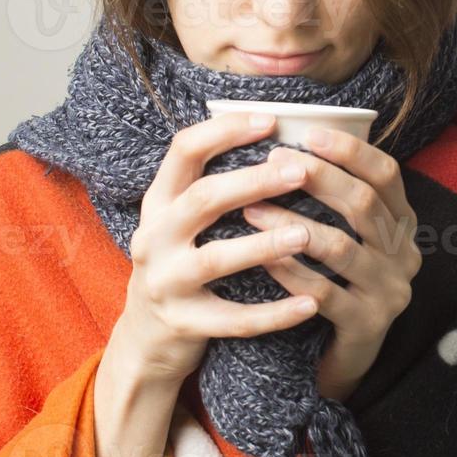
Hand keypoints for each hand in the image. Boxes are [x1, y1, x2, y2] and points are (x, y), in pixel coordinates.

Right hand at [108, 111, 322, 387]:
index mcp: (158, 201)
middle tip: (301, 171)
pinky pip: (234, 319)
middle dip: (253, 182)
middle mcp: (154, 237)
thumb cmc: (180, 260)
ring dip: (263, 245)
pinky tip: (311, 304)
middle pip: (203, 199)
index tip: (271, 120)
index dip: (226, 131)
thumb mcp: (180, 218)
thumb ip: (211, 182)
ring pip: (216, 260)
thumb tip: (274, 128)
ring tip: (306, 234)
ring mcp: (165, 282)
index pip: (184, 150)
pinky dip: (274, 314)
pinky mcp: (183, 324)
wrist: (145, 336)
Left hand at [245, 129, 422, 400]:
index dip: (351, 152)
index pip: (387, 175)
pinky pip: (323, 293)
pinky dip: (289, 272)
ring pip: (340, 247)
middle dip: (317, 178)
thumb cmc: (339, 279)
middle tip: (272, 162)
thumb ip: (336, 197)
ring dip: (292, 223)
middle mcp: (405, 254)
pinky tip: (261, 258)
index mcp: (403, 224)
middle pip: (363, 205)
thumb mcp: (352, 235)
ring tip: (252, 208)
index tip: (310, 133)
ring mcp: (390, 292)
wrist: (346, 353)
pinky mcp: (367, 325)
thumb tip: (288, 140)